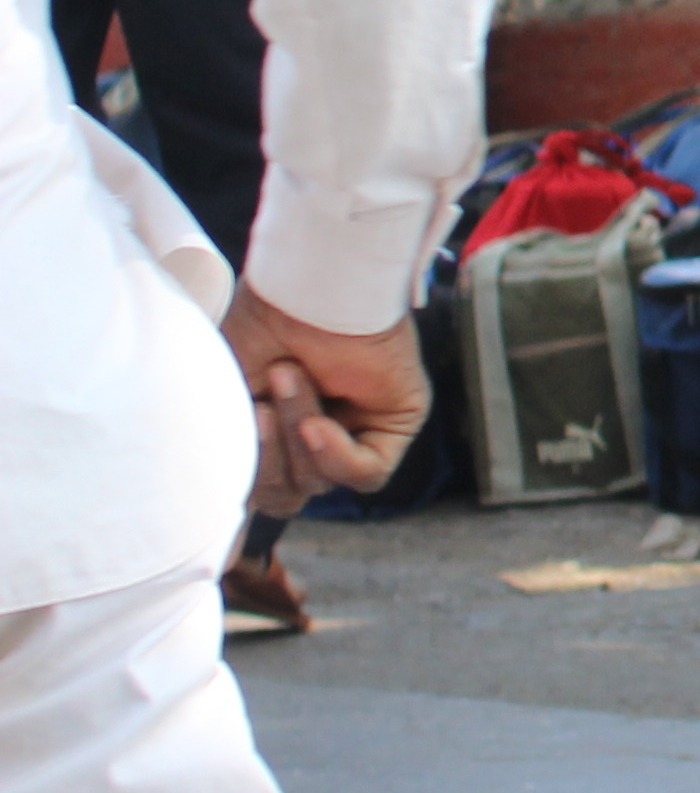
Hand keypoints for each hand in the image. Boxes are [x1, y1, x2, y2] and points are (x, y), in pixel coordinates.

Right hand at [219, 291, 429, 507]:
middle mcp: (315, 434)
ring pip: (317, 480)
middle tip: (257, 403)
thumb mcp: (223, 398)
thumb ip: (228, 451)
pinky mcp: (395, 422)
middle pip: (283, 494)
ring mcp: (356, 430)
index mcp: (274, 430)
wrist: (307, 284)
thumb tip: (226, 508)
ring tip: (289, 376)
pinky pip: (366, 474)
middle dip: (265, 454)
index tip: (212, 457)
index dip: (239, 482)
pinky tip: (320, 425)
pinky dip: (336, 456)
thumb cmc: (262, 324)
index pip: (259, 490)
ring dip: (295, 435)